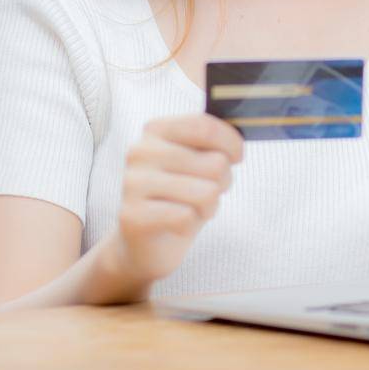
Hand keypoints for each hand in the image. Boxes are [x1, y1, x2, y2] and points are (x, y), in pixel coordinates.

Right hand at [108, 114, 243, 283]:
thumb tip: (236, 145)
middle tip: (206, 192)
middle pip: (214, 163)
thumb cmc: (180, 196)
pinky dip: (191, 225)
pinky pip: (186, 217)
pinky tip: (177, 225)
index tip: (237, 157)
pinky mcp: (131, 215)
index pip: (204, 126)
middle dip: (222, 182)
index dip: (231, 142)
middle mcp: (140, 152)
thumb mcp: (198, 162)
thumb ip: (212, 145)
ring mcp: (132, 184)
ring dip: (209, 207)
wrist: (146, 243)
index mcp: (156, 130)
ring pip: (207, 192)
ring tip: (192, 209)